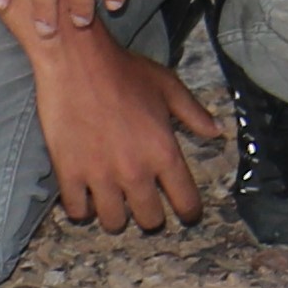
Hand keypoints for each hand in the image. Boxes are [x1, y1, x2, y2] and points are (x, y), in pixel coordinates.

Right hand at [26, 21, 219, 232]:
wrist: (79, 65)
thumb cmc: (127, 72)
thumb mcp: (169, 87)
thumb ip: (194, 113)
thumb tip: (217, 132)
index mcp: (164, 152)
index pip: (185, 200)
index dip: (189, 211)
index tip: (187, 214)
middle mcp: (135, 172)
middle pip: (149, 220)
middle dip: (152, 216)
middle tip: (147, 206)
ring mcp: (100, 177)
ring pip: (113, 222)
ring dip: (117, 216)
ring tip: (116, 202)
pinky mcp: (70, 175)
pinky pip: (77, 211)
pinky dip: (83, 209)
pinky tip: (87, 197)